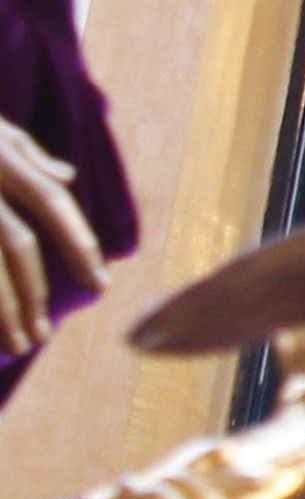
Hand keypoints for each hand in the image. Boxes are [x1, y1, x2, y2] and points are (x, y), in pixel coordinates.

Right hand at [0, 117, 101, 360]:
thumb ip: (27, 154)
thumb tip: (67, 177)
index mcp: (2, 158)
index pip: (53, 204)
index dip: (79, 245)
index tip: (101, 283)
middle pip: (19, 245)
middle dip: (36, 293)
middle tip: (45, 334)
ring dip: (4, 310)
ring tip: (19, 344)